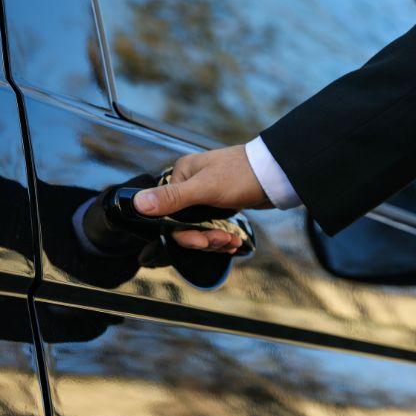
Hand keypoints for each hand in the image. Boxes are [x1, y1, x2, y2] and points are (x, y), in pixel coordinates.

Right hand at [133, 145, 270, 252]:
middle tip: (222, 241)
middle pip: (184, 223)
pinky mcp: (220, 204)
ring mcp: (206, 195)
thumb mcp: (205, 189)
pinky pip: (212, 226)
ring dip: (215, 240)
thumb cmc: (242, 175)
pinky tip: (233, 241)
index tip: (201, 242)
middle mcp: (191, 184)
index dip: (184, 232)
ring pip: (200, 228)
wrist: (277, 173)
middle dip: (204, 238)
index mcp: (182, 175)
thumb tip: (137, 203)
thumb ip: (172, 198)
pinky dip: (221, 237)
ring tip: (232, 242)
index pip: (169, 213)